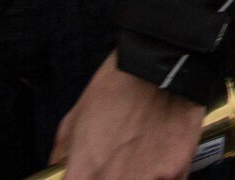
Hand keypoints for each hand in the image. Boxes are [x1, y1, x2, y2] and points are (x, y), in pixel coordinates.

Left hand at [49, 53, 205, 179]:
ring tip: (141, 162)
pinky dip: (162, 177)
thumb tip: (59, 168)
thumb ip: (63, 152)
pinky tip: (160, 161)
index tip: (90, 174)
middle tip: (119, 165)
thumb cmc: (116, 87)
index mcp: (82, 173)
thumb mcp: (75, 116)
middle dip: (111, 178)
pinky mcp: (175, 173)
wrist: (159, 65)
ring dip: (139, 178)